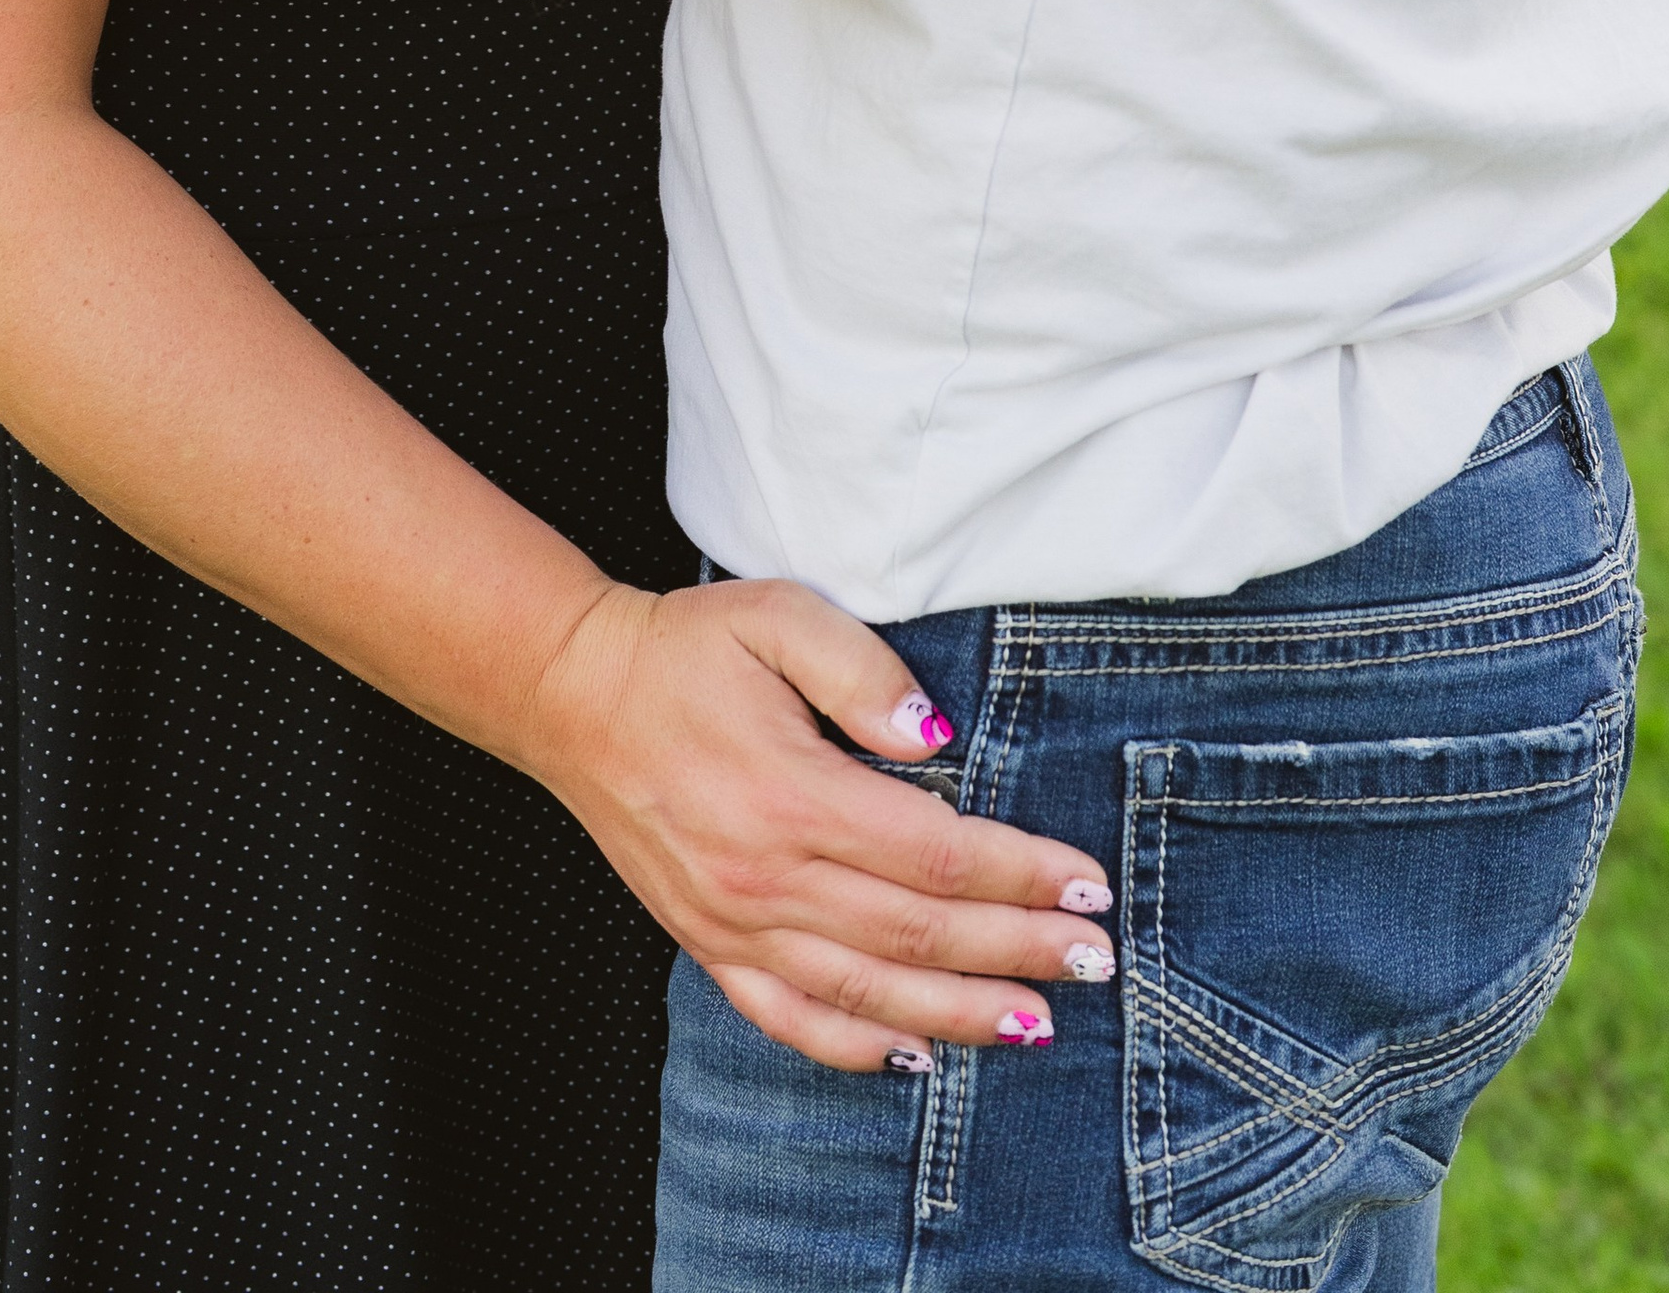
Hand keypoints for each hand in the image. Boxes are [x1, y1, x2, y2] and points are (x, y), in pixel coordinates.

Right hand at [519, 576, 1113, 1071]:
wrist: (571, 693)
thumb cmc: (683, 648)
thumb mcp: (776, 615)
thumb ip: (863, 669)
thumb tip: (938, 739)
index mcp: (792, 794)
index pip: (938, 854)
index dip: (1021, 875)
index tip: (1087, 885)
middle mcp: (765, 877)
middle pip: (919, 933)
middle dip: (1019, 950)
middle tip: (1097, 959)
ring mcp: (732, 924)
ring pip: (868, 991)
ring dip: (960, 1012)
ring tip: (1037, 1022)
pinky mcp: (707, 945)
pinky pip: (791, 1020)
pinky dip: (859, 1047)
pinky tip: (916, 1054)